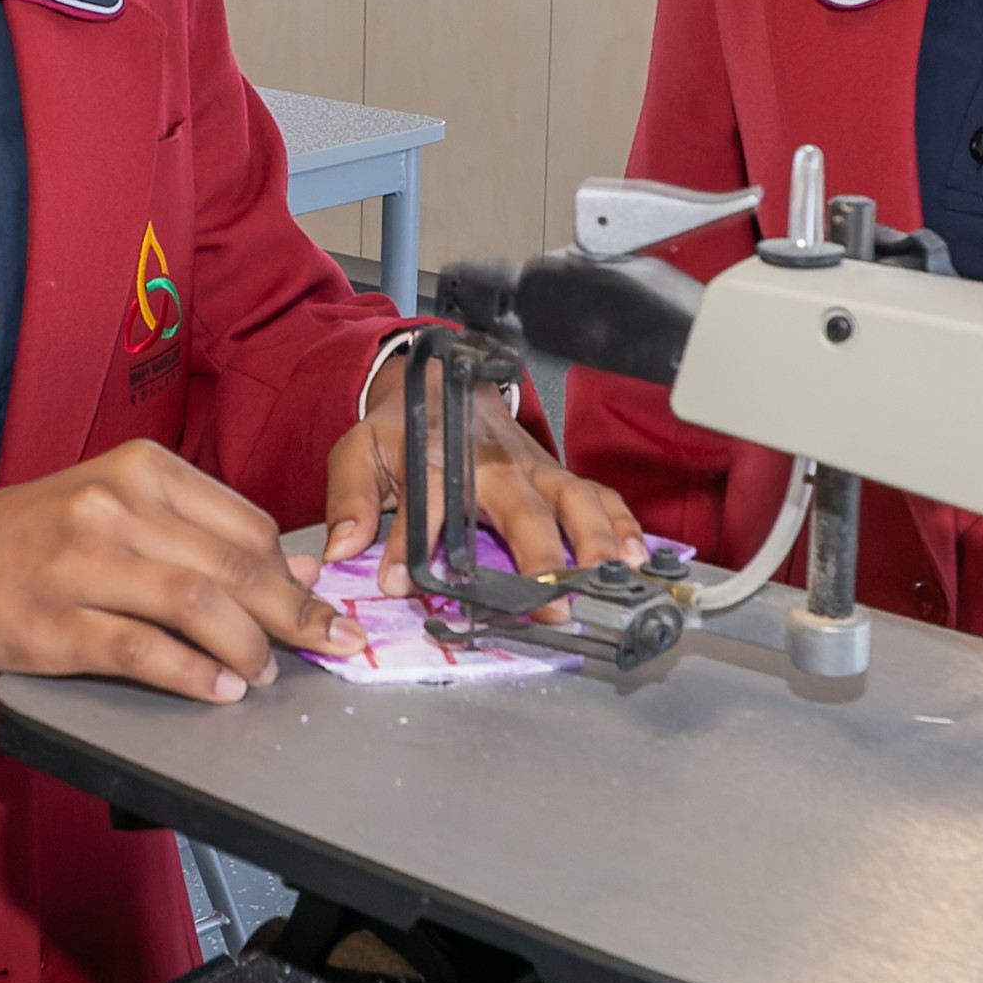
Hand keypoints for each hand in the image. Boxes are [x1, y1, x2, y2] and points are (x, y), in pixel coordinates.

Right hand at [0, 441, 363, 701]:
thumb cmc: (31, 538)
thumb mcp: (115, 508)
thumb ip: (199, 532)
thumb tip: (294, 572)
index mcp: (139, 469)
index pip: (246, 525)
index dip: (292, 575)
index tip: (322, 608)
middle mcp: (112, 506)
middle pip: (234, 565)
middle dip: (294, 614)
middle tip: (329, 646)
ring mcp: (79, 563)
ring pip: (197, 604)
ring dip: (248, 647)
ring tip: (264, 674)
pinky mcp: (51, 622)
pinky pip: (141, 651)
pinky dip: (192, 675)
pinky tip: (218, 690)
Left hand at [318, 349, 645, 605]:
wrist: (446, 381)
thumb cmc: (407, 427)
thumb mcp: (360, 450)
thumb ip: (350, 499)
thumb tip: (343, 549)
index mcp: (444, 462)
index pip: (428, 508)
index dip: (409, 548)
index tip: (400, 583)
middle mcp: (498, 468)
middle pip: (524, 511)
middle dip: (539, 557)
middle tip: (549, 601)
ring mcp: (537, 471)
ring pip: (575, 502)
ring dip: (595, 542)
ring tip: (608, 579)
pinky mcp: (560, 476)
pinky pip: (601, 497)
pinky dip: (623, 524)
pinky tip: (638, 556)